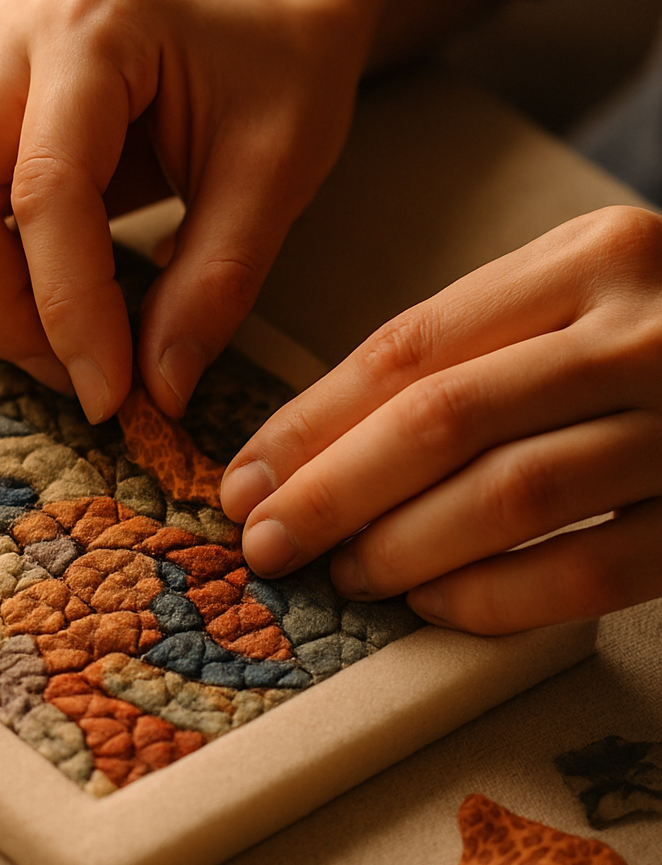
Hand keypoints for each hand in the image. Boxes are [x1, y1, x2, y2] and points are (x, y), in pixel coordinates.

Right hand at [0, 0, 364, 421]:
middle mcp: (11, 35)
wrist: (267, 15)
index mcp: (95, 26)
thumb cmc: (281, 78)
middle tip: (80, 374)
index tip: (112, 396)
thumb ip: (216, 283)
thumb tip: (157, 391)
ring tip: (55, 344)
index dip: (69, 310)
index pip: (45, 189)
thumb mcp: (280, 174)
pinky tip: (28, 306)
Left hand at [220, 206, 661, 632]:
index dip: (312, 421)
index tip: (244, 475)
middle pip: (446, 419)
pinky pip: (592, 570)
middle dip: (333, 491)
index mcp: (596, 256)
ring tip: (344, 574)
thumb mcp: (587, 293)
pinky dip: (499, 600)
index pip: (413, 345)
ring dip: (404, 548)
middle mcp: (647, 327)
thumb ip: (479, 346)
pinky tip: (438, 609)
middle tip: (266, 542)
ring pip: (512, 496)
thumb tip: (320, 443)